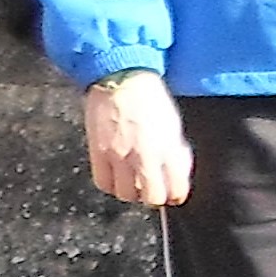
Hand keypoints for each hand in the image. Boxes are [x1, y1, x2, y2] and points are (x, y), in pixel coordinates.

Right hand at [82, 72, 191, 207]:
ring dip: (132, 192)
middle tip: (154, 189)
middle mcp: (144, 156)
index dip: (177, 194)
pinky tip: (117, 177)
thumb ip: (175, 151)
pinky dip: (111, 185)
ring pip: (126, 194)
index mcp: (168, 147)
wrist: (121, 78)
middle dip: (156, 196)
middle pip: (152, 197)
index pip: (176, 187)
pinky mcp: (98, 153)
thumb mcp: (173, 124)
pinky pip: (104, 183)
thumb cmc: (150, 96)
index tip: (175, 194)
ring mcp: (119, 156)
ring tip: (135, 183)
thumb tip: (176, 172)